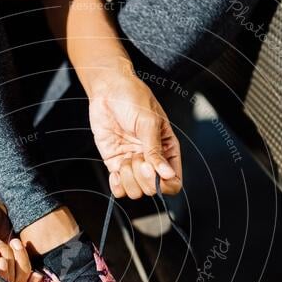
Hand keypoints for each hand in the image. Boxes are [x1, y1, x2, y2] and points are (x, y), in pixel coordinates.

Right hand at [0, 190, 40, 281]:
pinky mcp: (12, 257)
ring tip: (13, 241)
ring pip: (20, 279)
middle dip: (11, 265)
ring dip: (22, 260)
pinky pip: (27, 271)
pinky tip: (30, 256)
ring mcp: (0, 266)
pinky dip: (31, 265)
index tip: (0, 260)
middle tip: (1, 243)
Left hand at [89, 63, 181, 198]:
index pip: (174, 182)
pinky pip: (118, 189)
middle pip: (152, 189)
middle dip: (143, 177)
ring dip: (129, 178)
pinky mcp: (115, 164)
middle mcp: (152, 161)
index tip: (154, 171)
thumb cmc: (132, 98)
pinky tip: (116, 170)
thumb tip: (168, 174)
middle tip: (137, 156)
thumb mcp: (149, 122)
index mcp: (168, 150)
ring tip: (126, 157)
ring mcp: (133, 164)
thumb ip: (155, 150)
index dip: (164, 184)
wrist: (107, 89)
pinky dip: (116, 185)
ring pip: (135, 192)